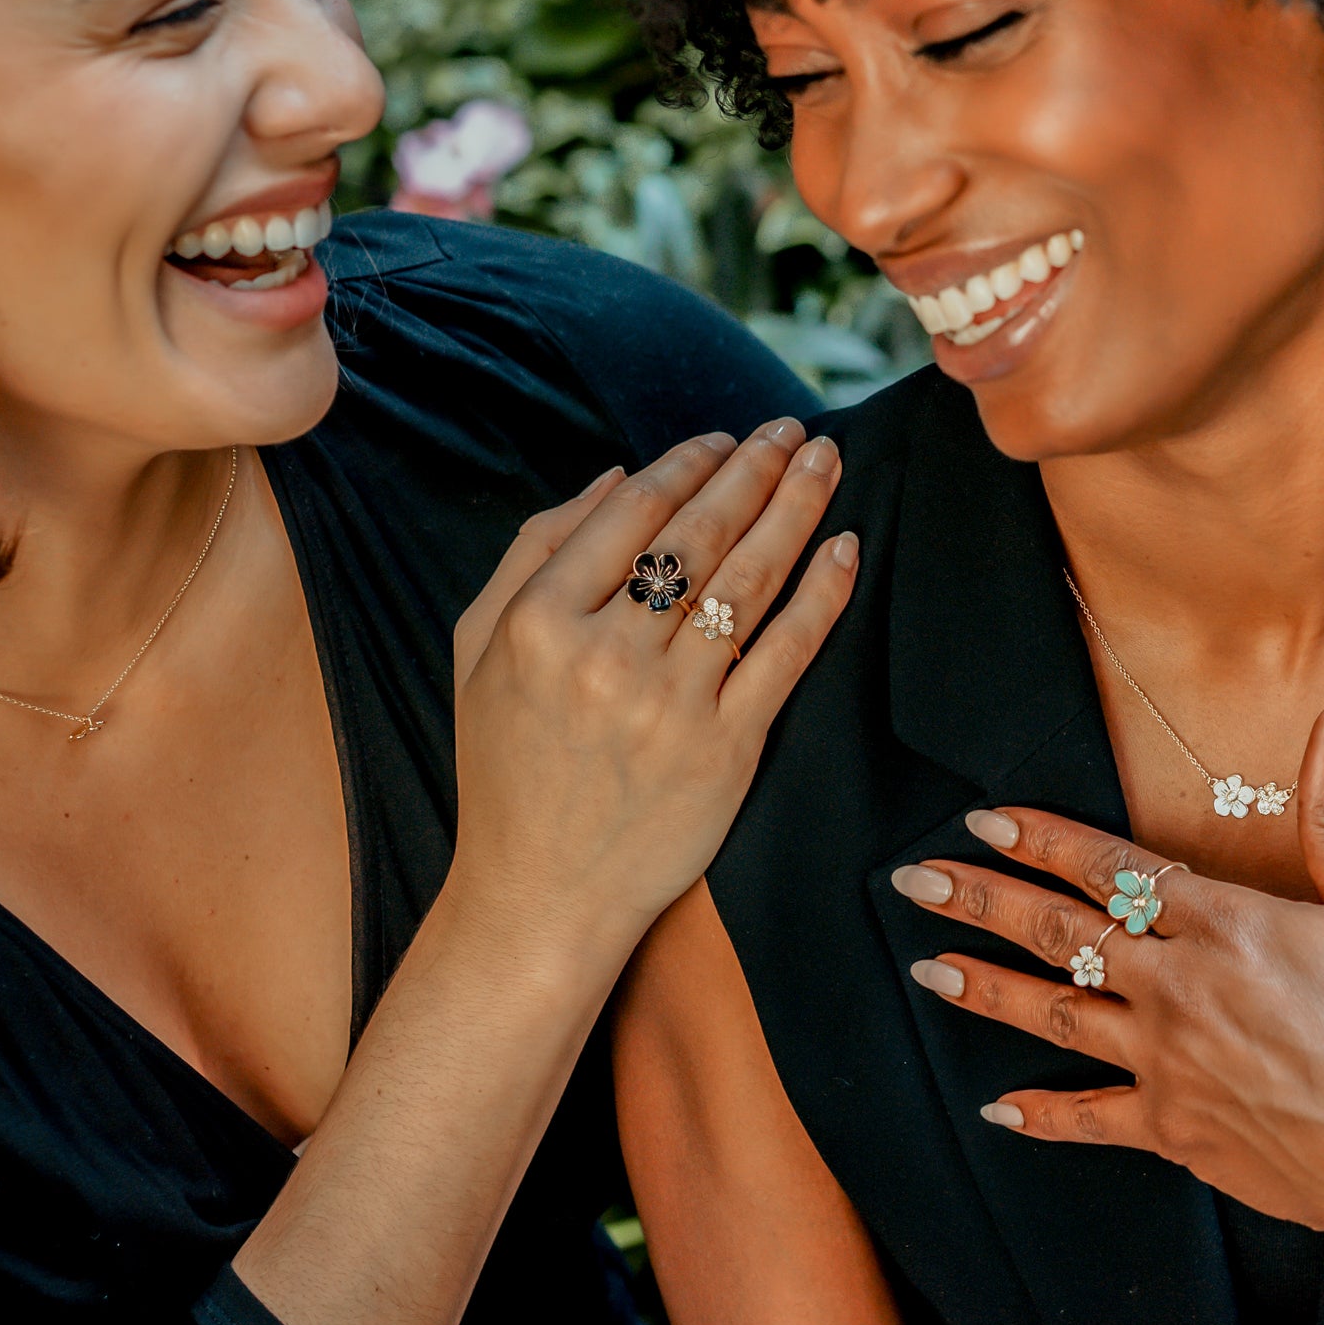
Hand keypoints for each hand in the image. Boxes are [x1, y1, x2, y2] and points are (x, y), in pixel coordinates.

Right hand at [446, 420, 856, 966]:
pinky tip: (844, 549)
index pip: (631, 512)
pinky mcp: (727, 749)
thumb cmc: (507, 767)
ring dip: (796, 507)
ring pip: (750, 580)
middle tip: (792, 430)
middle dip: (755, 467)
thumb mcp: (479, 650)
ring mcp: (671, 704)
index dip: (687, 463)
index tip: (723, 438)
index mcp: (538, 622)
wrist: (541, 894)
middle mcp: (605, 657)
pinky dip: (822, 593)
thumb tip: (615, 474)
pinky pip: (787, 652)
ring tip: (826, 462)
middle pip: (699, 534)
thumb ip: (533, 551)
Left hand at [893, 689, 1323, 1290]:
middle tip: (912, 880)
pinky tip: (995, 1108)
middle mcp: (1177, 988)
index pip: (1110, 868)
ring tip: (926, 969)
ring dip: (984, 989)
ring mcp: (1167, 1062)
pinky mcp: (1173, 1132)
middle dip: (980, 901)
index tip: (982, 821)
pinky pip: (1088, 1120)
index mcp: (1224, 925)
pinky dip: (1040, 1115)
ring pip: (1053, 1014)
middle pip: (1059, 932)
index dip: (1041, 840)